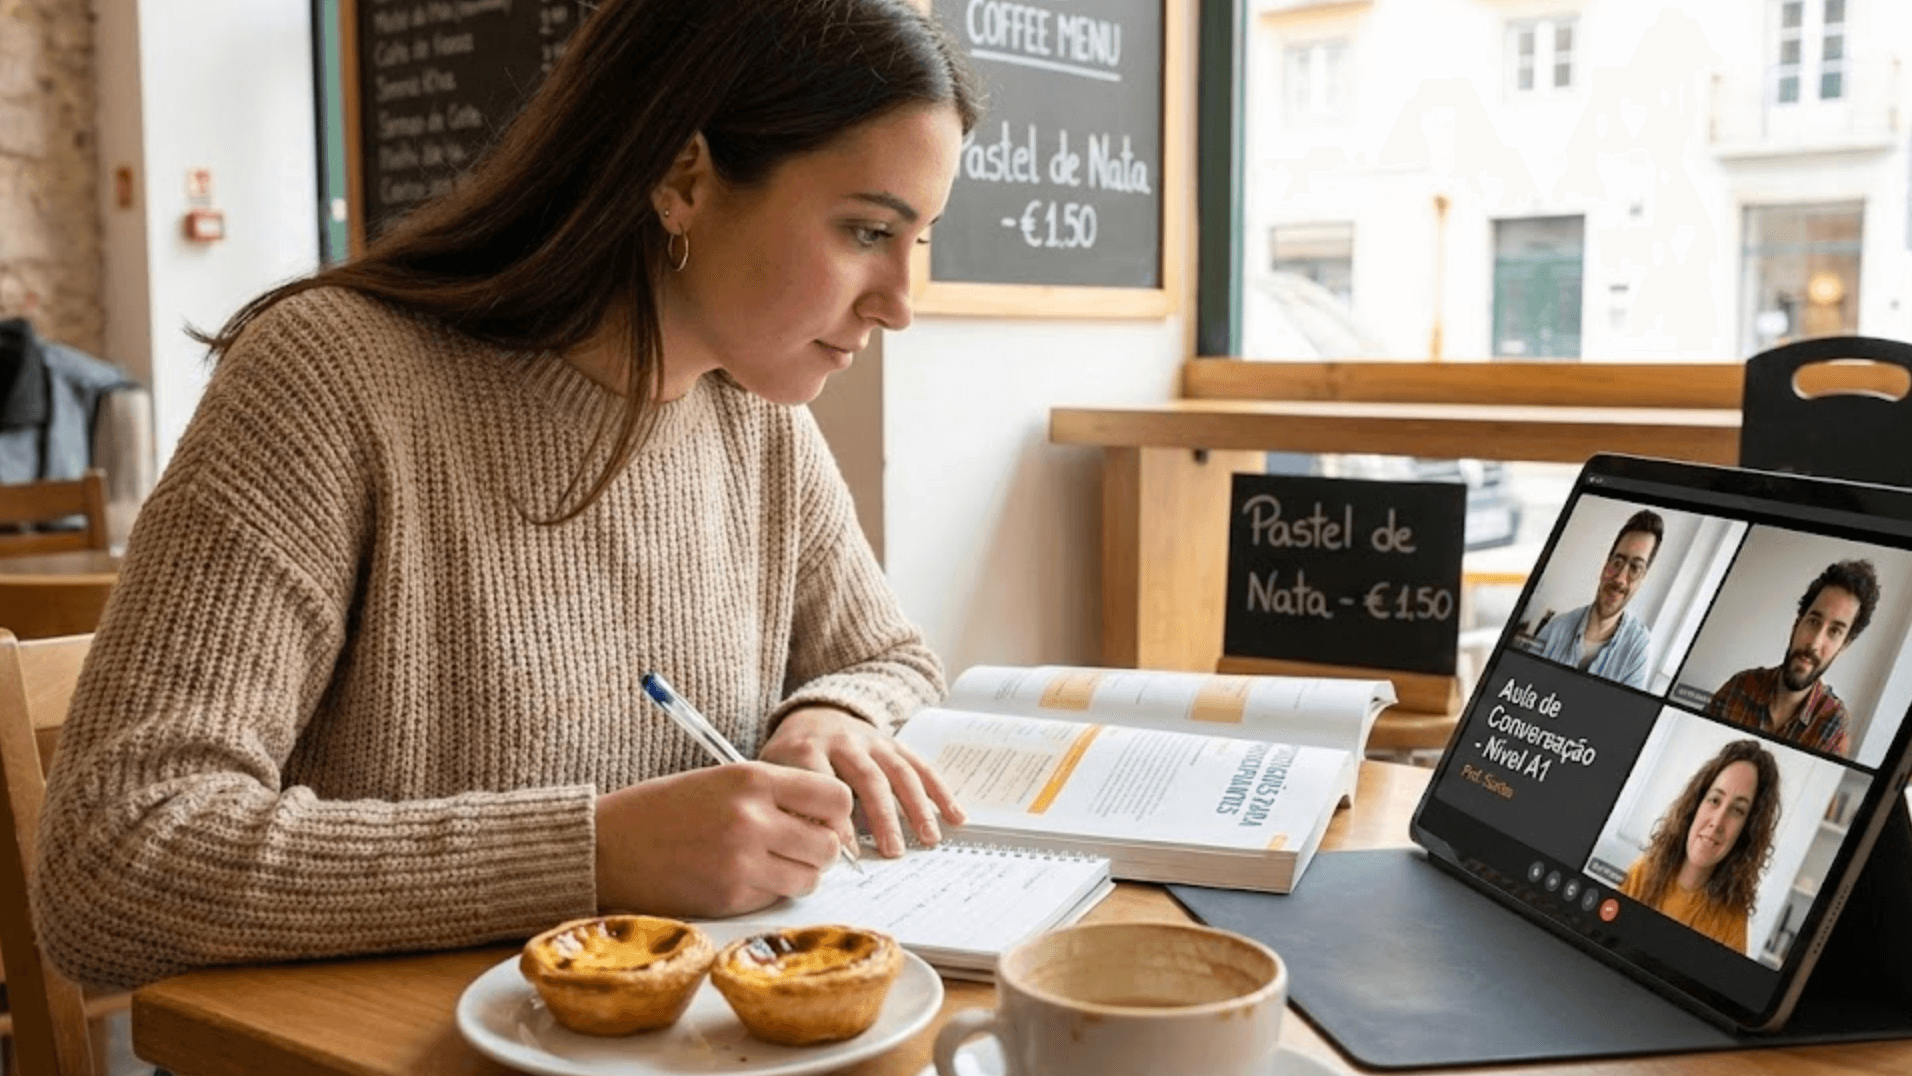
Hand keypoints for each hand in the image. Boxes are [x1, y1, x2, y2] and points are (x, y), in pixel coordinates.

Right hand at [594, 762, 851, 917]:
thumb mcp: (723, 780)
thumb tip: (829, 822)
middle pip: (829, 845)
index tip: (821, 817)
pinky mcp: (730, 897)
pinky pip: (776, 898)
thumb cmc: (664, 809)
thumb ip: (776, 795)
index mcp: (752, 779)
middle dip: (819, 849)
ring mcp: (742, 863)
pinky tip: (739, 876)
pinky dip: (767, 891)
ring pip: (809, 878)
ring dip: (798, 874)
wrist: (608, 846)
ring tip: (769, 862)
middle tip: (797, 845)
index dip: (835, 811)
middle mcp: (752, 820)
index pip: (836, 797)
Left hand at [759, 706, 966, 857]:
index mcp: (807, 749)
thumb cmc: (790, 756)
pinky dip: (940, 791)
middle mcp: (843, 741)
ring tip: (928, 838)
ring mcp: (872, 740)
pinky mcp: (894, 744)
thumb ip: (789, 805)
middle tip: (894, 851)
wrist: (811, 715)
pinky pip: (920, 766)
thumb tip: (809, 848)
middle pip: (868, 778)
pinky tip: (955, 815)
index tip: (846, 853)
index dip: (836, 818)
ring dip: (917, 807)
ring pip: (899, 772)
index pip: (825, 783)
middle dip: (884, 817)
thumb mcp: (775, 774)